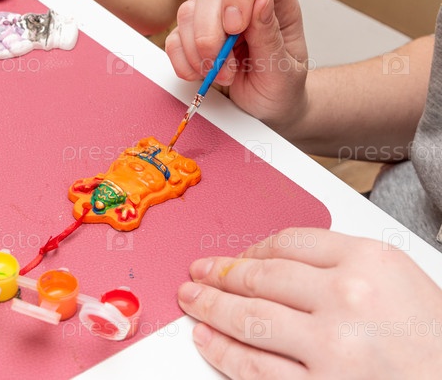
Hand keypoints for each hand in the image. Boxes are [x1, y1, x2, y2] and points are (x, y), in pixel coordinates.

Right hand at [165, 0, 309, 130]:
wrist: (267, 110)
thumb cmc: (282, 88)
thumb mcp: (285, 69)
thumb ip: (271, 35)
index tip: (237, 26)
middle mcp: (242, 0)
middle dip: (212, 33)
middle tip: (226, 66)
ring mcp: (213, 16)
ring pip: (188, 12)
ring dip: (199, 52)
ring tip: (222, 75)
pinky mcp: (191, 36)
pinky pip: (173, 38)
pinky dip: (184, 62)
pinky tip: (203, 75)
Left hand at [178, 228, 441, 378]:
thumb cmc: (435, 344)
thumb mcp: (401, 282)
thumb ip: (343, 265)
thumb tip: (275, 262)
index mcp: (370, 262)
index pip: (289, 243)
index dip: (251, 249)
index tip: (235, 255)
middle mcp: (347, 299)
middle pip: (261, 277)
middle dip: (220, 274)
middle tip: (198, 273)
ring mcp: (331, 348)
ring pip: (249, 319)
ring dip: (211, 308)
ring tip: (192, 301)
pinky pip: (255, 368)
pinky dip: (223, 352)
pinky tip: (208, 340)